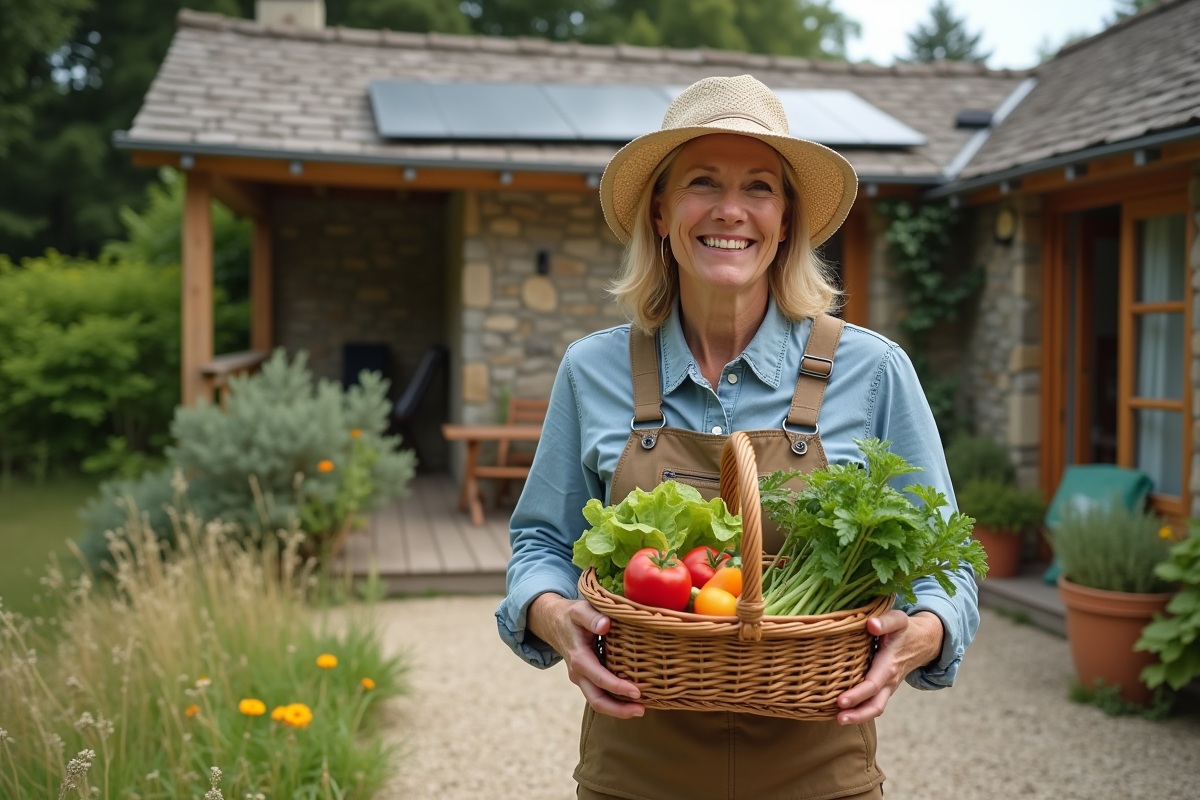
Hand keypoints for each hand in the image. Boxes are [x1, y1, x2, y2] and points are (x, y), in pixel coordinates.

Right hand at [527, 593, 645, 718]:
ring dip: (618, 709)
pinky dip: (615, 701)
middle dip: (619, 709)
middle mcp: (578, 674)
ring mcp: (582, 679)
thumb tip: (605, 625)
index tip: (637, 691)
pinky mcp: (587, 679)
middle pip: (597, 701)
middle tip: (642, 710)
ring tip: (640, 709)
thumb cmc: (572, 616)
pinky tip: (631, 699)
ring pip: (598, 702)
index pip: (599, 679)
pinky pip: (600, 695)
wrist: (555, 623)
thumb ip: (592, 617)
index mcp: (579, 658)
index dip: (618, 688)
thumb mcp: (580, 610)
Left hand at [834, 610, 943, 724]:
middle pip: (875, 706)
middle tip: (839, 719)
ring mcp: (887, 686)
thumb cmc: (906, 629)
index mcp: (889, 665)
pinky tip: (843, 710)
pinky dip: (860, 709)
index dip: (856, 695)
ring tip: (839, 720)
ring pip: (875, 707)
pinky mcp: (883, 687)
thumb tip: (871, 624)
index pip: (872, 685)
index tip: (840, 701)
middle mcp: (889, 680)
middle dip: (858, 715)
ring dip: (858, 716)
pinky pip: (873, 702)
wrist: (923, 641)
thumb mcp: (898, 620)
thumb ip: (885, 621)